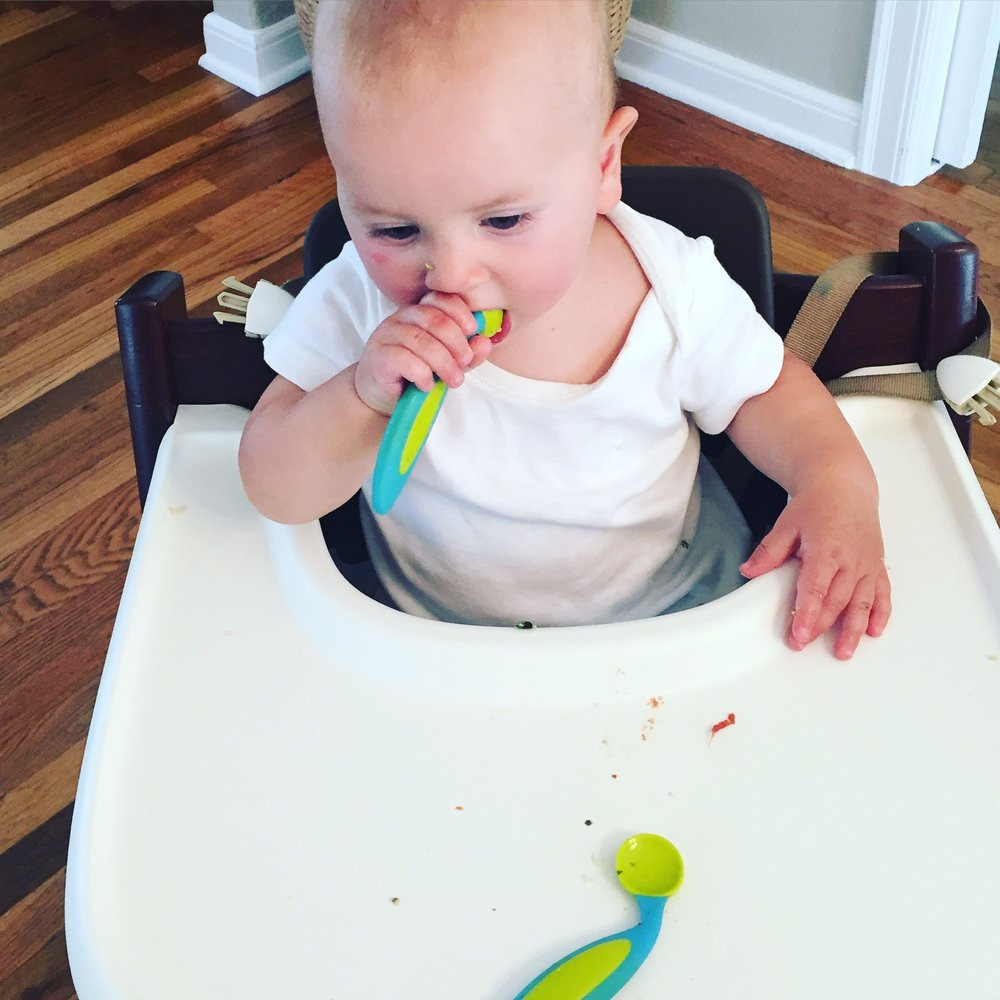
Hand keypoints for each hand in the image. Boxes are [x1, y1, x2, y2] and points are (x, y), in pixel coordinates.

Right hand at [354, 292, 492, 414]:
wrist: (383, 395)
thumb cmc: (416, 374)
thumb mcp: (448, 363)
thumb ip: (467, 354)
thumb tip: (485, 342)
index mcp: (420, 312)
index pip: (441, 300)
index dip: (460, 313)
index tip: (472, 332)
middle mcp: (401, 318)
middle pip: (435, 321)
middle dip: (457, 343)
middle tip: (465, 363)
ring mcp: (387, 335)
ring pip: (421, 342)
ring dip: (444, 363)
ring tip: (454, 381)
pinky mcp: (378, 356)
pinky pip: (404, 360)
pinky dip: (422, 374)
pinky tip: (427, 385)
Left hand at [739, 479, 891, 659]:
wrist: (845, 487)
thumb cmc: (816, 505)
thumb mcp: (786, 525)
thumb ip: (769, 551)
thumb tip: (748, 571)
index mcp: (826, 549)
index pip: (816, 588)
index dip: (807, 613)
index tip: (799, 634)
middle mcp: (850, 560)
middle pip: (836, 600)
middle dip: (820, 626)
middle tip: (804, 644)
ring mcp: (867, 565)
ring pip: (862, 603)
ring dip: (854, 629)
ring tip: (844, 651)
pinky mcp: (877, 566)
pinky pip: (882, 594)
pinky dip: (880, 614)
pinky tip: (873, 631)